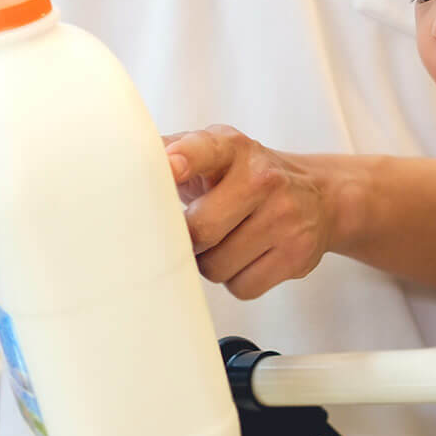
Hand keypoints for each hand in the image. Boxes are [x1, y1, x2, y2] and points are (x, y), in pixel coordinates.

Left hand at [162, 126, 337, 299]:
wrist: (318, 196)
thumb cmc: (244, 177)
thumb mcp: (212, 151)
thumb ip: (168, 152)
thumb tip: (118, 163)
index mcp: (231, 148)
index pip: (204, 149)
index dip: (184, 159)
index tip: (170, 167)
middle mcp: (262, 178)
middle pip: (201, 229)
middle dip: (186, 240)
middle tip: (193, 231)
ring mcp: (285, 217)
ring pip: (216, 266)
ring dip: (210, 263)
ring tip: (225, 242)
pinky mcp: (297, 254)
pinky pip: (242, 287)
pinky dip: (236, 280)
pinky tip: (247, 257)